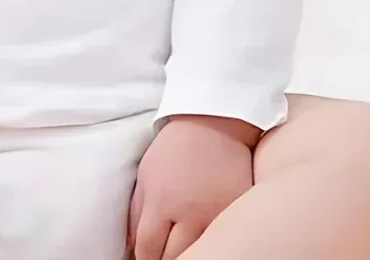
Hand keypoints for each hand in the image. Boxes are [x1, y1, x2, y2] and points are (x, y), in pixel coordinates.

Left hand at [129, 116, 256, 259]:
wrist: (215, 123)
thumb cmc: (175, 148)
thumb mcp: (146, 174)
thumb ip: (136, 213)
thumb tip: (131, 247)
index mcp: (161, 202)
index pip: (148, 250)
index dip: (144, 258)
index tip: (146, 256)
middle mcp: (190, 213)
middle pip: (174, 259)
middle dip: (165, 258)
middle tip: (165, 250)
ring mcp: (217, 215)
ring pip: (201, 253)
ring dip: (190, 252)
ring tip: (185, 242)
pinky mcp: (238, 211)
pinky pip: (224, 237)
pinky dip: (214, 240)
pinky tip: (207, 233)